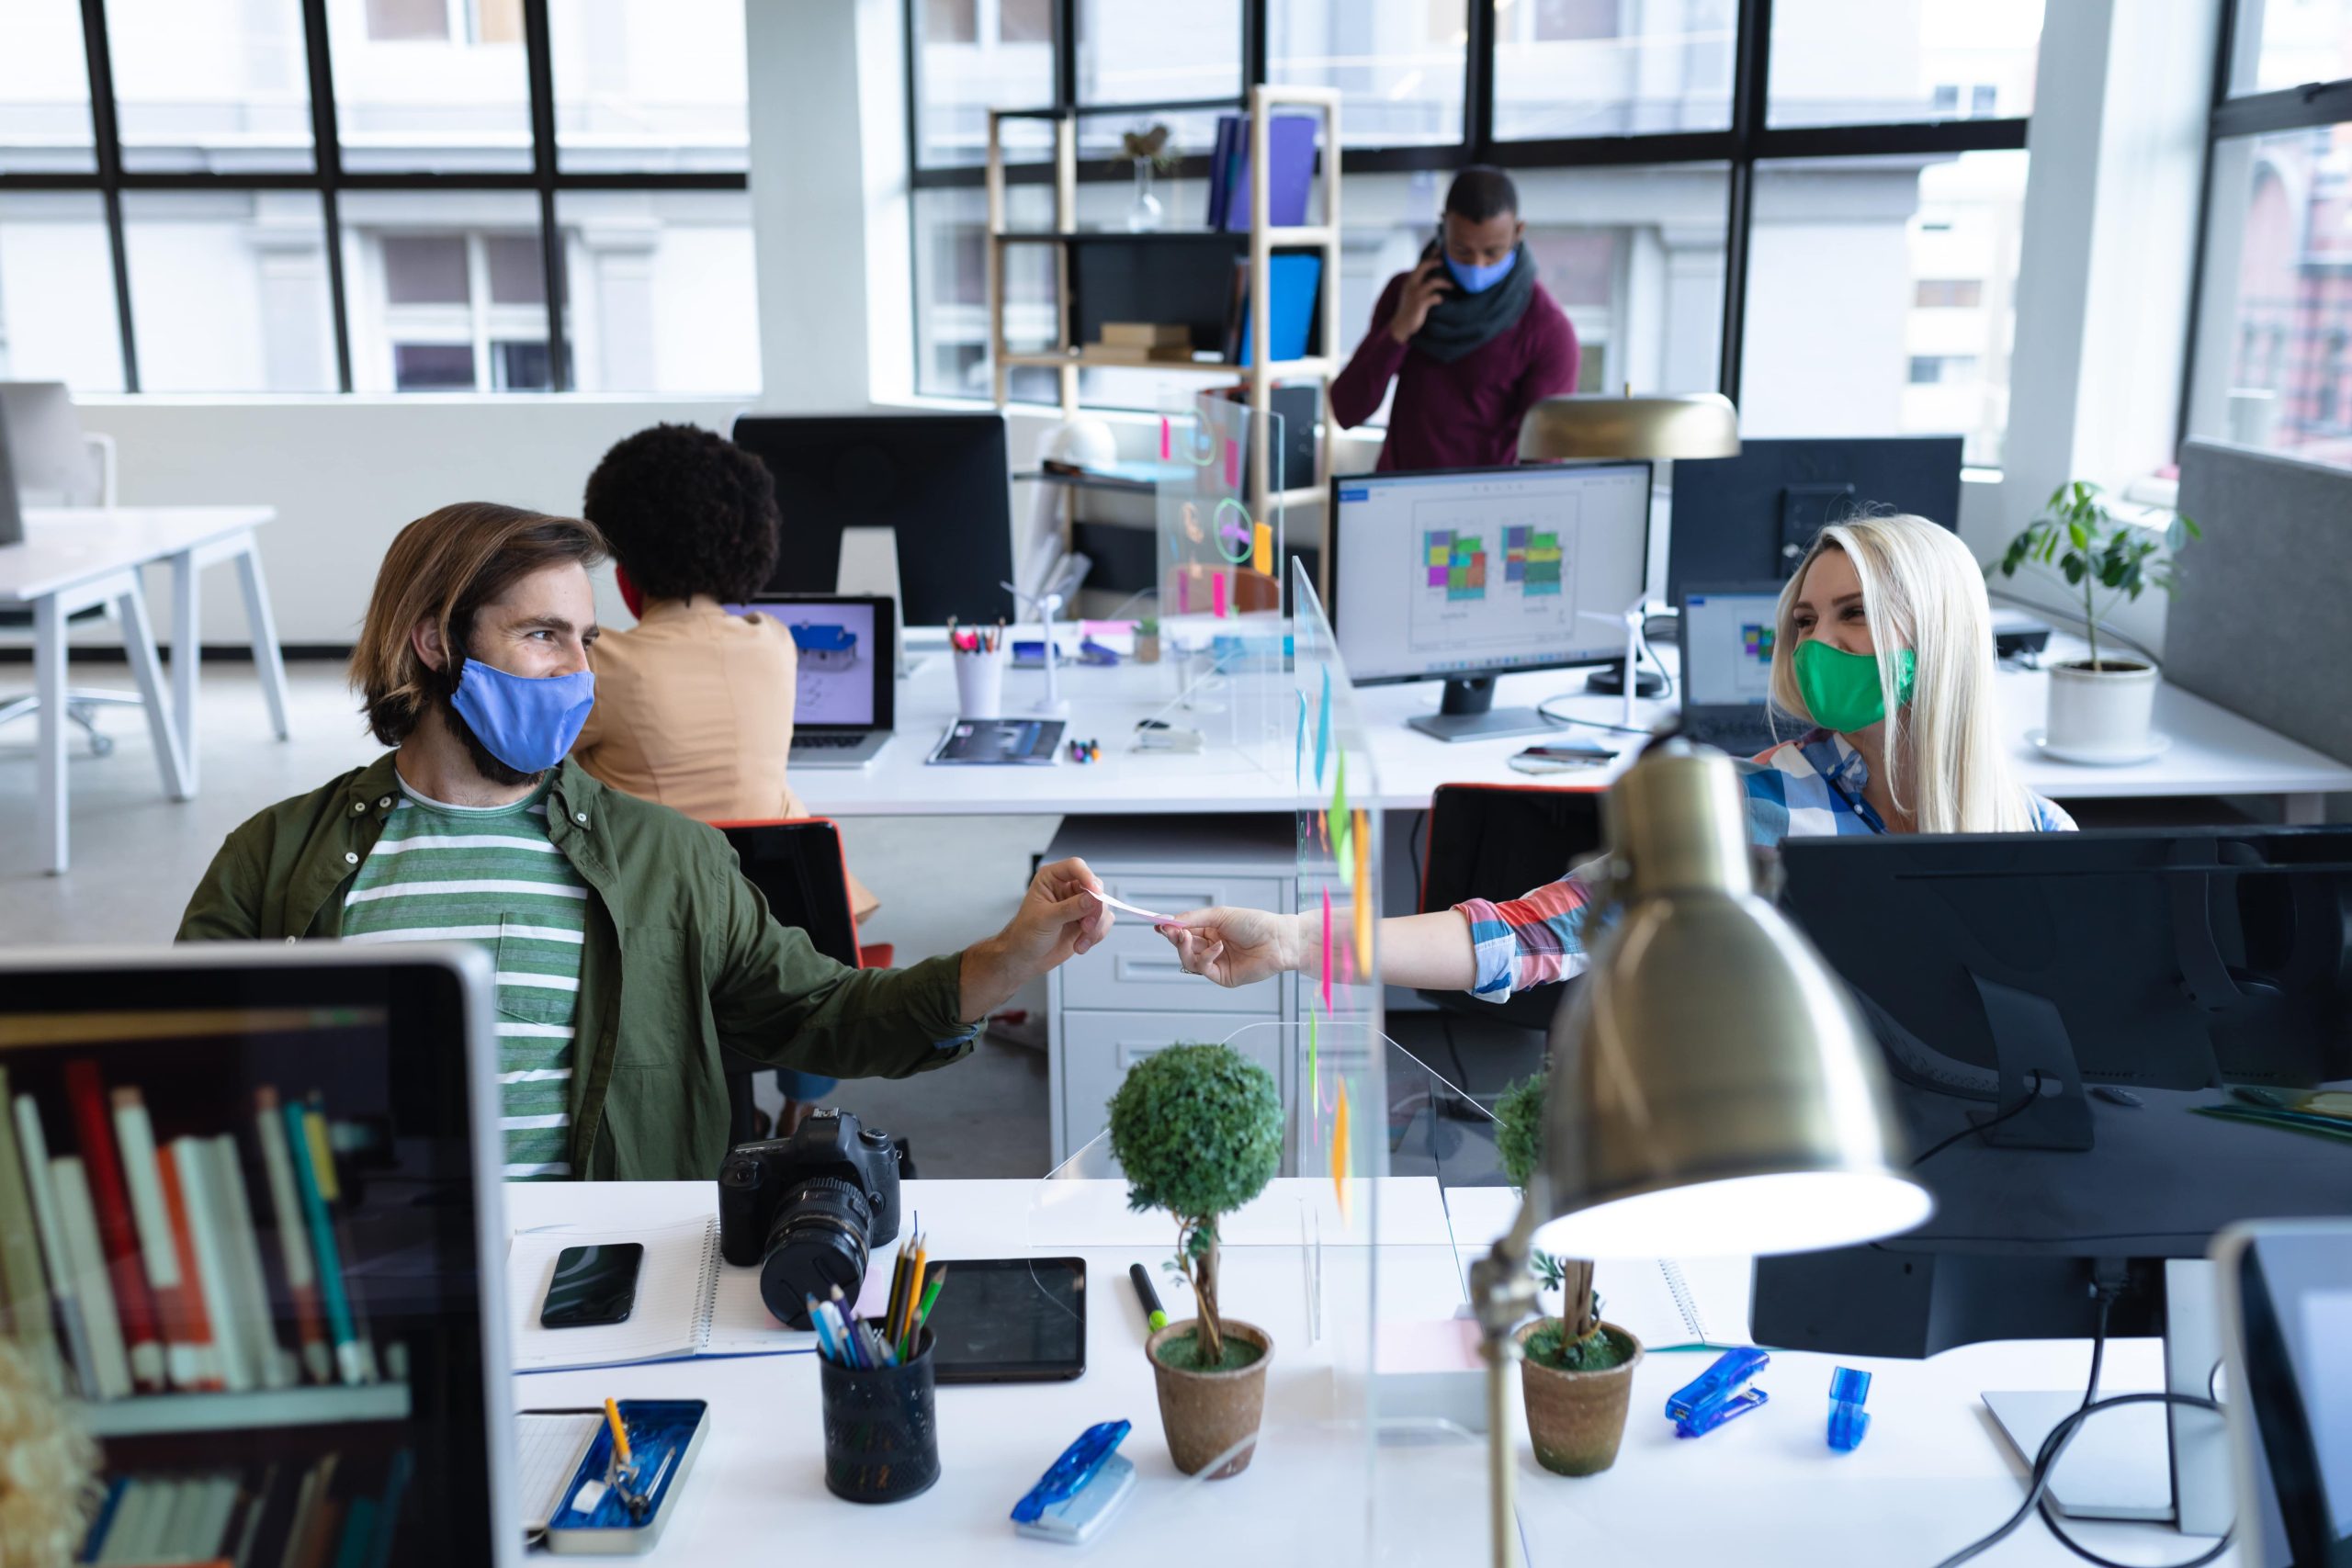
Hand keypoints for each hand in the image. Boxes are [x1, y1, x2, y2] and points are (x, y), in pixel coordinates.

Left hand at [958, 858, 1113, 1019]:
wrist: (1025, 958)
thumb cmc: (1025, 934)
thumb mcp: (1045, 919)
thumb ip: (1070, 908)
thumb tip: (1092, 898)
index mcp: (1051, 879)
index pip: (1075, 867)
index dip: (1087, 877)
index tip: (1095, 893)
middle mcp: (1067, 889)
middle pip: (1095, 887)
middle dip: (1094, 909)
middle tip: (1086, 925)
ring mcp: (1078, 905)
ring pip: (1102, 907)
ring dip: (1095, 926)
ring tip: (1081, 940)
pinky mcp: (1086, 920)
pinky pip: (1103, 922)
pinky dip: (1096, 935)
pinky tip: (1081, 945)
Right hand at [1157, 906, 1307, 988]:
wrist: (1278, 939)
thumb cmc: (1254, 923)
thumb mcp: (1219, 915)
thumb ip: (1193, 919)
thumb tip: (1169, 922)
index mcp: (1210, 931)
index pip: (1184, 932)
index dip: (1170, 930)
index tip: (1158, 925)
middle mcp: (1211, 947)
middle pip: (1183, 947)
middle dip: (1175, 939)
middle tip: (1171, 931)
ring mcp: (1216, 963)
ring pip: (1188, 960)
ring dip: (1185, 949)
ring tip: (1187, 937)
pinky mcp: (1223, 977)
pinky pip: (1204, 969)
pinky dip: (1206, 956)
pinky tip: (1217, 946)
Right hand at [1387, 257, 1453, 344]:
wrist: (1401, 325)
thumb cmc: (1410, 309)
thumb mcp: (1412, 293)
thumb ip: (1420, 284)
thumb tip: (1434, 277)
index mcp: (1410, 281)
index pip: (1420, 264)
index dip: (1430, 256)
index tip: (1439, 249)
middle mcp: (1411, 285)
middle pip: (1423, 266)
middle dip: (1434, 262)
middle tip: (1443, 262)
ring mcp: (1415, 294)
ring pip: (1433, 282)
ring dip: (1444, 283)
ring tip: (1451, 286)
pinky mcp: (1420, 303)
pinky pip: (1434, 297)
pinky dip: (1439, 298)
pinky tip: (1440, 300)